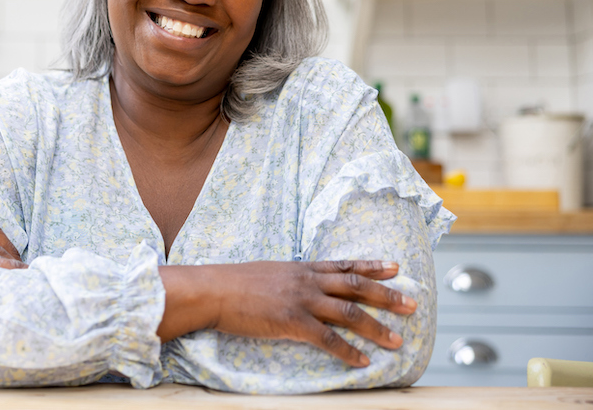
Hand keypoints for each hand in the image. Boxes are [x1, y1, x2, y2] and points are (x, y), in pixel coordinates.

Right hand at [159, 260, 416, 367]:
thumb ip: (290, 279)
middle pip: (356, 286)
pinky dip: (348, 351)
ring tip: (398, 340)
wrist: (213, 290)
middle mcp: (307, 281)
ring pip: (349, 313)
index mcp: (301, 268)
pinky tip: (362, 361)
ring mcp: (301, 301)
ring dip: (376, 327)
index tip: (395, 267)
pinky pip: (328, 339)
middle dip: (387, 296)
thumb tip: (302, 286)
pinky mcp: (292, 322)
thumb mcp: (268, 273)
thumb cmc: (234, 283)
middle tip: (412, 304)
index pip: (344, 265)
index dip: (372, 266)